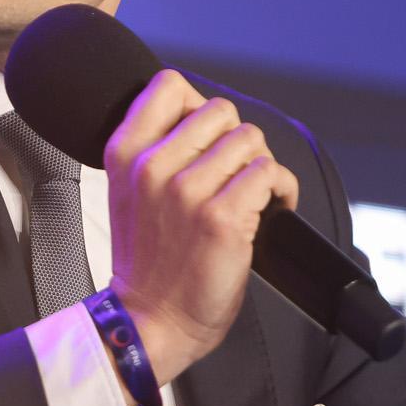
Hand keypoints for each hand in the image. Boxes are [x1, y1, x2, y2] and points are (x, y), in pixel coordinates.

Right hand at [104, 70, 298, 385]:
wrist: (149, 320)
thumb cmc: (146, 260)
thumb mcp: (127, 190)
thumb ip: (154, 148)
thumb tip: (204, 117)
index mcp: (125, 152)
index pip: (168, 85)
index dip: (197, 105)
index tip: (205, 138)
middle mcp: (153, 166)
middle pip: (221, 110)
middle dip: (236, 140)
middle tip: (234, 173)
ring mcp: (188, 192)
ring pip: (250, 140)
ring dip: (260, 165)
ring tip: (253, 193)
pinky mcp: (223, 219)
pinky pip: (269, 174)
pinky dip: (281, 190)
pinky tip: (270, 208)